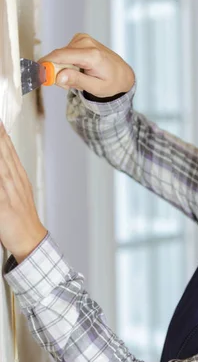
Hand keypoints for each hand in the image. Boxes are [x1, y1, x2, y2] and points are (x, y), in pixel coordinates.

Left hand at [0, 122, 47, 262]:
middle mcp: (14, 181)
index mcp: (18, 178)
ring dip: (0, 149)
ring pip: (2, 165)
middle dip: (0, 137)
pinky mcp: (3, 204)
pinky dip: (0, 172)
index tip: (0, 122)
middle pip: (5, 154)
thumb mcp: (17, 195)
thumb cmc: (21, 219)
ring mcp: (9, 192)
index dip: (3, 136)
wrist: (29, 239)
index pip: (9, 151)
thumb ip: (9, 180)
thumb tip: (5, 166)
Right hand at [39, 33, 134, 97]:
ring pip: (60, 55)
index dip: (46, 64)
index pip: (60, 56)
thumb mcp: (97, 88)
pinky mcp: (80, 38)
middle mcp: (87, 43)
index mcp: (92, 55)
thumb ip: (77, 81)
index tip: (37, 74)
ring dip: (63, 68)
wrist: (123, 74)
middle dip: (57, 72)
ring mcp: (83, 39)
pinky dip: (67, 62)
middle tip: (67, 86)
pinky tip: (78, 69)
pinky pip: (65, 52)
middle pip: (58, 57)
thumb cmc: (112, 82)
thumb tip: (58, 76)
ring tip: (78, 77)